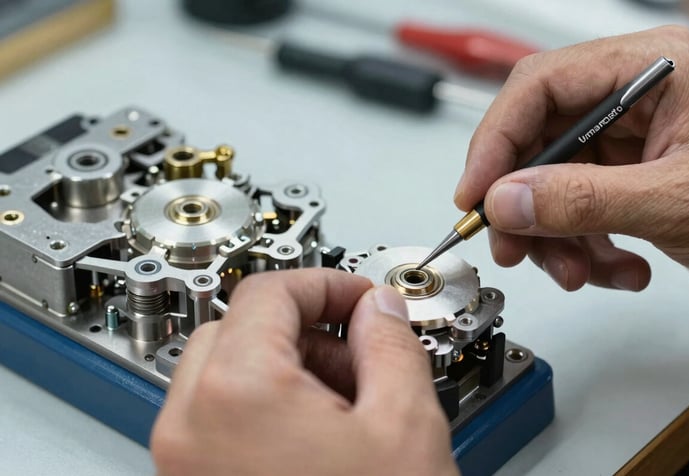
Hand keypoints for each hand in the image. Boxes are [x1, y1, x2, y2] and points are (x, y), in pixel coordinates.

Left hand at [151, 269, 457, 475]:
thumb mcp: (406, 424)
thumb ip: (392, 341)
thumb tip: (379, 308)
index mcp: (236, 394)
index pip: (269, 291)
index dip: (326, 282)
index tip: (361, 296)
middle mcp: (190, 426)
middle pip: (241, 327)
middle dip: (308, 330)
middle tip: (361, 353)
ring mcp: (183, 462)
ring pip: (229, 371)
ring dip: (290, 368)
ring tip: (350, 406)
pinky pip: (222, 416)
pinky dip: (270, 407)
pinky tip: (323, 438)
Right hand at [454, 26, 688, 300]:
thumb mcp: (677, 202)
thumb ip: (584, 201)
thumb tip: (506, 201)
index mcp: (653, 70)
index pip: (543, 85)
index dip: (497, 140)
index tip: (476, 193)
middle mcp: (635, 97)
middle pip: (539, 137)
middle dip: (523, 201)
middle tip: (512, 246)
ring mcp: (630, 139)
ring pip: (552, 182)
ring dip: (555, 236)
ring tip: (577, 272)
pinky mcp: (628, 178)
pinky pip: (577, 210)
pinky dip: (585, 247)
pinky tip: (619, 269)